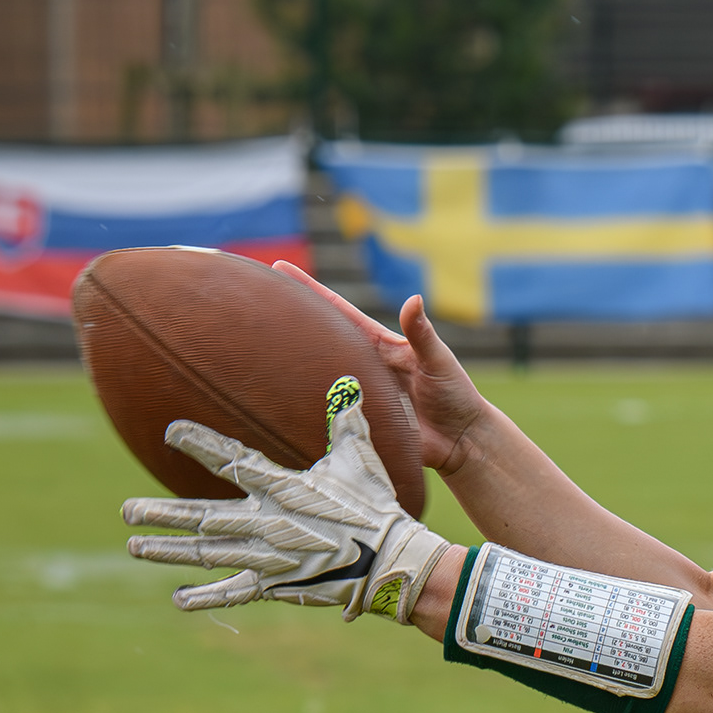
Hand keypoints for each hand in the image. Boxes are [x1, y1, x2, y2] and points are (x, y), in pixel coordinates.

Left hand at [124, 394, 457, 617]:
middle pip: (201, 516)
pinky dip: (205, 597)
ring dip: (168, 550)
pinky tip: (177, 598)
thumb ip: (346, 424)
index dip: (200, 444)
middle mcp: (265, 522)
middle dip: (161, 514)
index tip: (171, 432)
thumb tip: (346, 385)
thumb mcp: (360, 461)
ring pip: (207, 553)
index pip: (231, 459)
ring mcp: (267, 556)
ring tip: (135, 545)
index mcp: (282, 487)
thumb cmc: (376, 507)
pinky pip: (234, 592)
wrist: (391, 562)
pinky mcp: (276, 584)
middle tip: (126, 510)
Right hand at [272, 262, 490, 475]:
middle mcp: (362, 366)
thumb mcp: (438, 361)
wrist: (461, 442)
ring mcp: (358, 394)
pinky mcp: (359, 422)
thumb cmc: (455, 395)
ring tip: (251, 349)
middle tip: (252, 304)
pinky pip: (327, 413)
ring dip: (289, 365)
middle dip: (288, 323)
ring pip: (317, 376)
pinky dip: (305, 407)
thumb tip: (414, 299)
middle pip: (319, 341)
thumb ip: (422, 334)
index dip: (310, 291)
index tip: (280, 270)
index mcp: (378, 345)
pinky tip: (278, 403)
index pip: (338, 313)